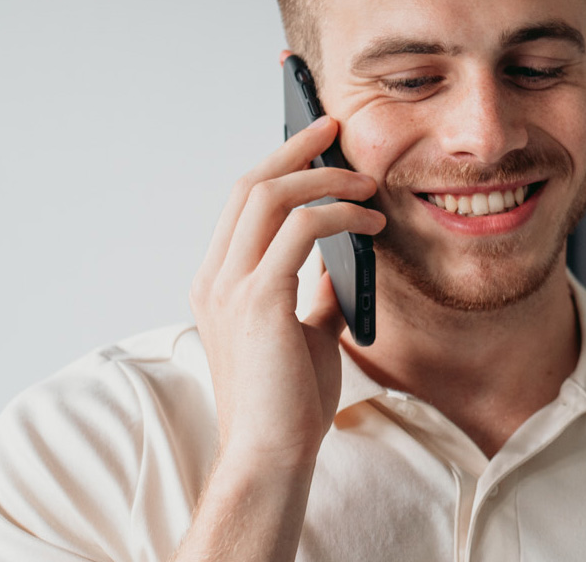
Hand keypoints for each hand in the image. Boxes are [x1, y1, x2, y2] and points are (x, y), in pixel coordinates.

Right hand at [189, 116, 385, 470]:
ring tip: (366, 182)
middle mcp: (216, 276)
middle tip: (335, 128)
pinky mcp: (258, 299)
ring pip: (272, 196)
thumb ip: (313, 293)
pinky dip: (339, 215)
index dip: (278, 161)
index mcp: (219, 280)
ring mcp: (230, 286)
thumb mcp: (303, 332)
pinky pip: (302, 230)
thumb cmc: (288, 401)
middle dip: (296, 148)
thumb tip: (342, 262)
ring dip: (324, 178)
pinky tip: (369, 225)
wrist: (271, 456)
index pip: (243, 200)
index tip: (312, 138)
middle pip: (252, 183)